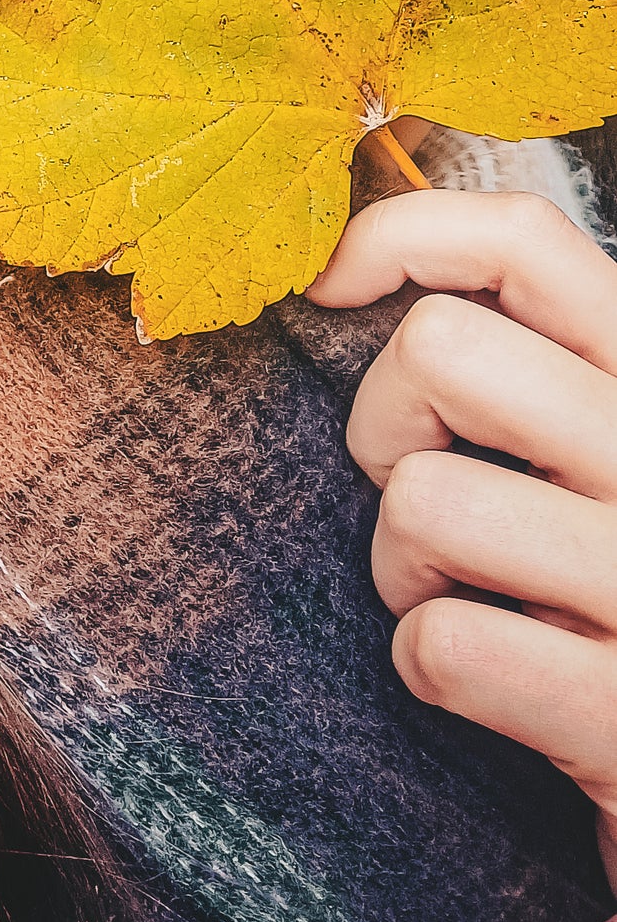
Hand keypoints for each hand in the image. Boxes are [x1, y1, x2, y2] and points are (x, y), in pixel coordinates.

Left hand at [308, 188, 616, 887]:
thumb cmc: (614, 588)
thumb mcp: (602, 449)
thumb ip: (531, 363)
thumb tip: (351, 268)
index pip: (527, 242)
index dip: (401, 237)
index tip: (333, 285)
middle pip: (438, 348)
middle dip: (382, 425)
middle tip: (418, 494)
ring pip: (425, 497)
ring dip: (400, 565)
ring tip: (455, 599)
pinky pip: (446, 643)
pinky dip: (427, 667)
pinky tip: (478, 685)